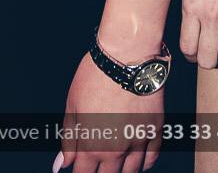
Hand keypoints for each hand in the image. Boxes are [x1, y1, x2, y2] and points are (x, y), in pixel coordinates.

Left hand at [58, 50, 162, 171]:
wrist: (127, 55)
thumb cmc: (95, 76)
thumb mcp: (73, 105)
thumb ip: (69, 139)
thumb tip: (62, 165)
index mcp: (92, 146)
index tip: (80, 168)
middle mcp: (116, 151)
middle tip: (97, 164)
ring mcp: (138, 141)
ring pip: (131, 172)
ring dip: (121, 171)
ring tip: (115, 164)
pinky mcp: (154, 130)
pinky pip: (151, 158)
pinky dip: (143, 164)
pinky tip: (137, 162)